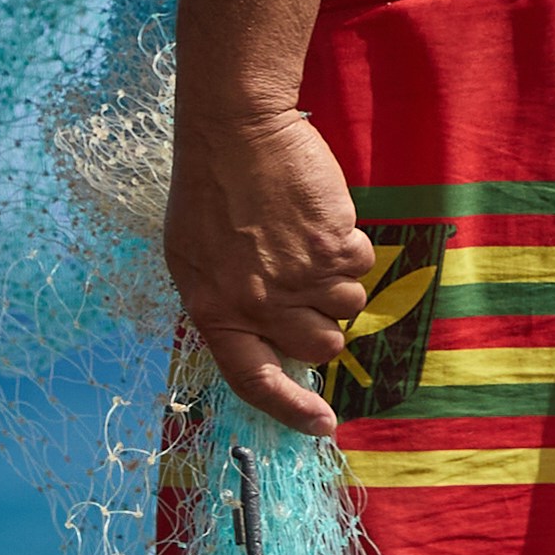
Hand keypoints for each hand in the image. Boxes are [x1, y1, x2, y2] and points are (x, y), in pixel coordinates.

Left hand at [162, 100, 373, 430]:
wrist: (235, 130)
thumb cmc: (209, 190)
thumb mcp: (192, 260)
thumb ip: (227, 307)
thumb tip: (268, 345)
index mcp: (215, 310)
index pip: (253, 382)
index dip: (290, 411)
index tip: (322, 425)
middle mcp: (258, 304)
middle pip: (319, 348)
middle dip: (322, 323)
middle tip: (306, 283)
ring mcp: (298, 278)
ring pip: (348, 308)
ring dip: (337, 281)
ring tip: (306, 240)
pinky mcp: (333, 247)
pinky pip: (363, 266)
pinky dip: (352, 246)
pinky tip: (320, 219)